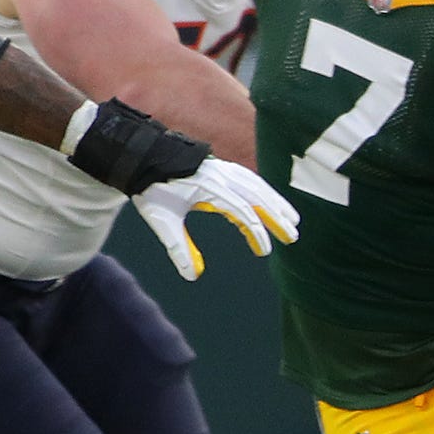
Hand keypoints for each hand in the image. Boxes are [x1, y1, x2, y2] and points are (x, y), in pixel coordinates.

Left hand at [133, 157, 298, 278]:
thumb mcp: (162, 221)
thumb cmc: (151, 189)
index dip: (256, 232)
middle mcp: (221, 176)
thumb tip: (193, 275)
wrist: (141, 158)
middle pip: (257, 197)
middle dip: (277, 217)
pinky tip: (270, 203)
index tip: (264, 251)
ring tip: (292, 220)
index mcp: (209, 187)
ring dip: (275, 203)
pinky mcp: (220, 168)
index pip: (242, 211)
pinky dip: (262, 192)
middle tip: (293, 236)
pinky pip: (248, 179)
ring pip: (257, 186)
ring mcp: (222, 169)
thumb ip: (179, 248)